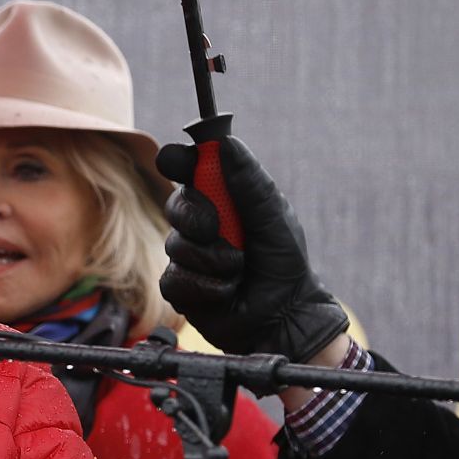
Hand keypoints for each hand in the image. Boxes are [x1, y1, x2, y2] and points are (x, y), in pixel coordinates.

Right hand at [155, 137, 347, 361]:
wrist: (283, 316)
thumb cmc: (283, 263)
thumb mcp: (273, 216)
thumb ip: (249, 181)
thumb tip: (225, 142)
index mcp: (222, 198)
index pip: (189, 169)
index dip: (178, 160)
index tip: (177, 160)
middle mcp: (201, 224)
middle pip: (175, 204)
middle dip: (197, 218)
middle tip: (221, 230)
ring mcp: (188, 255)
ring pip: (176, 245)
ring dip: (213, 259)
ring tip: (238, 270)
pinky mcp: (180, 287)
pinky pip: (175, 278)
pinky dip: (205, 286)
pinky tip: (225, 291)